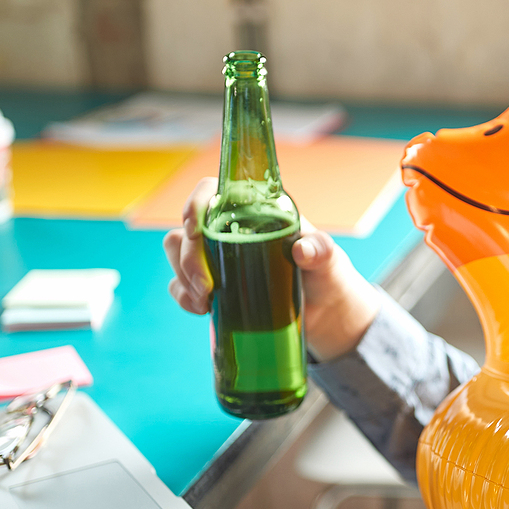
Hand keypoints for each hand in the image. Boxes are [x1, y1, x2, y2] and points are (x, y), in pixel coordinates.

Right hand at [162, 177, 382, 360]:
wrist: (327, 316)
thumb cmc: (328, 277)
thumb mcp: (330, 261)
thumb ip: (321, 250)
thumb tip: (302, 250)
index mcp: (255, 213)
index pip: (213, 193)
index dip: (196, 203)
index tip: (194, 227)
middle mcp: (230, 231)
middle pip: (188, 229)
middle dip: (187, 256)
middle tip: (206, 286)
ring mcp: (219, 259)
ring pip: (178, 254)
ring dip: (182, 276)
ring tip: (205, 301)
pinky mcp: (214, 287)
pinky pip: (182, 285)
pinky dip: (184, 295)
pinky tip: (201, 308)